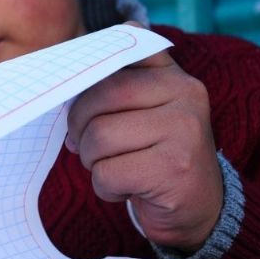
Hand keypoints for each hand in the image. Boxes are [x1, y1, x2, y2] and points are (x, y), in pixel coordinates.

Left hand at [66, 28, 221, 252]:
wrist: (200, 207)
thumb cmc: (154, 154)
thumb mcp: (144, 111)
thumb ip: (114, 86)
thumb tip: (59, 85)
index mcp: (174, 74)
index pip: (118, 51)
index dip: (88, 73)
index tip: (78, 95)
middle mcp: (185, 93)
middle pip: (100, 98)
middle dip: (79, 127)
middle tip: (88, 147)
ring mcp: (184, 131)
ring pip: (100, 137)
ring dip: (92, 161)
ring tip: (113, 168)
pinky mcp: (174, 169)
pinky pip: (108, 173)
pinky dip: (105, 187)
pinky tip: (126, 188)